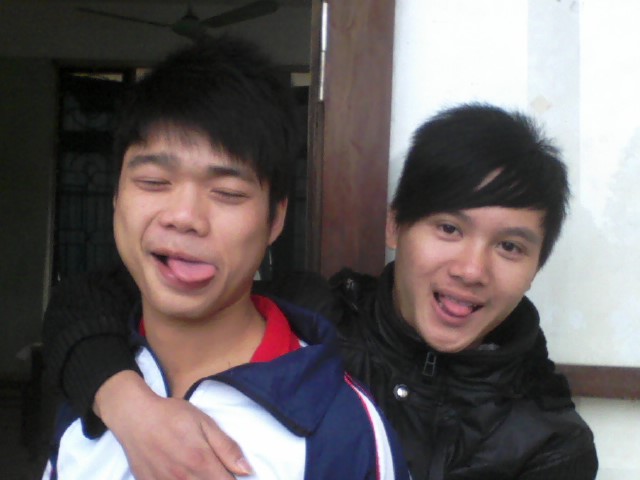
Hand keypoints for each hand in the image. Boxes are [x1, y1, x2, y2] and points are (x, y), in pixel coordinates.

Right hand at [95, 371, 251, 478]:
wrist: (135, 417)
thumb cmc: (172, 416)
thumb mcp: (205, 423)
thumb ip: (226, 448)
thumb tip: (247, 470)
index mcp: (201, 462)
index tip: (237, 475)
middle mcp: (184, 479)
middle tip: (216, 469)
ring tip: (199, 470)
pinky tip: (182, 474)